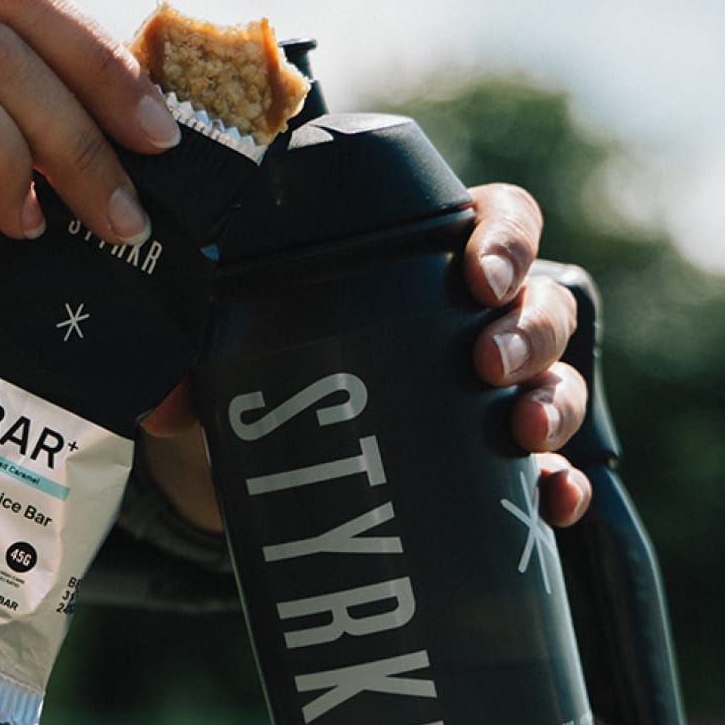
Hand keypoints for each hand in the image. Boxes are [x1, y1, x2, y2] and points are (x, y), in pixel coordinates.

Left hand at [139, 181, 590, 531]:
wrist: (268, 474)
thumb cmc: (262, 384)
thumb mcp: (229, 358)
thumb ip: (196, 363)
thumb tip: (161, 409)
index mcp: (421, 268)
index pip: (496, 221)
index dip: (506, 237)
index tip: (478, 275)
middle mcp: (472, 324)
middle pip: (541, 303)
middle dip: (528, 329)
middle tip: (486, 365)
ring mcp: (490, 398)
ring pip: (556, 380)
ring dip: (554, 400)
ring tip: (521, 434)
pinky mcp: (491, 467)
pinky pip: (551, 471)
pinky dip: (563, 486)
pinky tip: (555, 503)